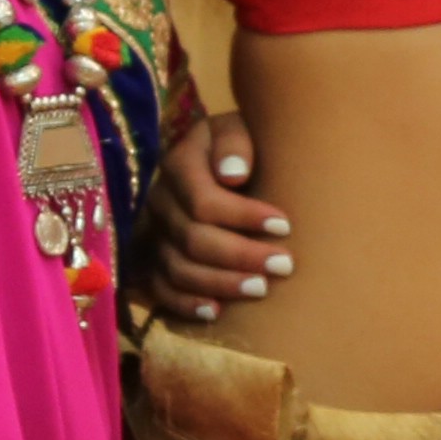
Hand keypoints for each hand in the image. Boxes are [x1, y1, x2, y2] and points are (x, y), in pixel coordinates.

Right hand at [150, 117, 288, 324]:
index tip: (285, 226)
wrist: (233, 160)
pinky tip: (215, 312)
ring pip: (177, 267)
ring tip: (261, 289)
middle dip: (240, 255)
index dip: (244, 217)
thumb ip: (236, 143)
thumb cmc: (248, 144)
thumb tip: (232, 175)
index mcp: (180, 162)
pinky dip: (185, 303)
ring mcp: (155, 232)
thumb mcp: (245, 127)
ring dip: (220, 283)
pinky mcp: (155, 259)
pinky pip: (160, 288)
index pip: (204, 201)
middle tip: (284, 265)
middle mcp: (160, 199)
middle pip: (192, 238)